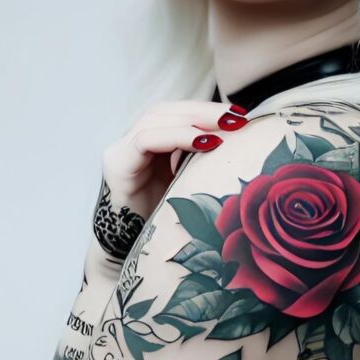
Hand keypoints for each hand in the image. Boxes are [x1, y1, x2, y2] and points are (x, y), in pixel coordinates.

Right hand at [92, 100, 248, 262]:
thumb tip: (242, 139)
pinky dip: (178, 136)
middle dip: (204, 111)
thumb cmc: (166, 218)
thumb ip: (201, 157)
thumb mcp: (189, 180)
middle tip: (237, 118)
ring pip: (157, 119)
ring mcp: (121, 149)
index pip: (177, 112)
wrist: (133, 250)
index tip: (240, 114)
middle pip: (168, 111)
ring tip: (226, 128)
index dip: (207, 109)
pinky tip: (205, 143)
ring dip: (195, 121)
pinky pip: (146, 140)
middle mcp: (132, 140)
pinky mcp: (117, 163)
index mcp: (150, 141)